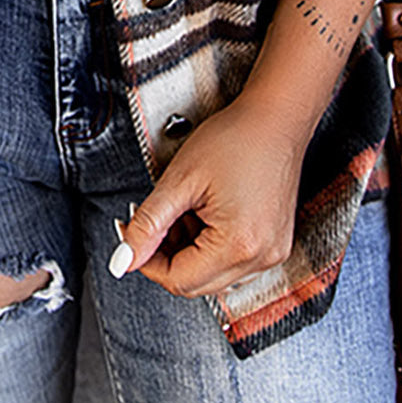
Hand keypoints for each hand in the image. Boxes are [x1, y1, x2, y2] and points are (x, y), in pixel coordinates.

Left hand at [114, 96, 306, 298]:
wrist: (277, 118)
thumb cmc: (236, 138)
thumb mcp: (180, 179)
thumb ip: (148, 224)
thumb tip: (124, 260)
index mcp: (238, 245)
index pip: (178, 280)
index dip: (147, 261)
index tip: (132, 236)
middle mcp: (261, 258)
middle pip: (196, 283)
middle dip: (166, 255)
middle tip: (153, 220)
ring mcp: (271, 253)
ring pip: (213, 274)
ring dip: (188, 250)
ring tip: (184, 208)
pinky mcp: (274, 245)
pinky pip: (233, 261)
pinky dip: (210, 245)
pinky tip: (204, 212)